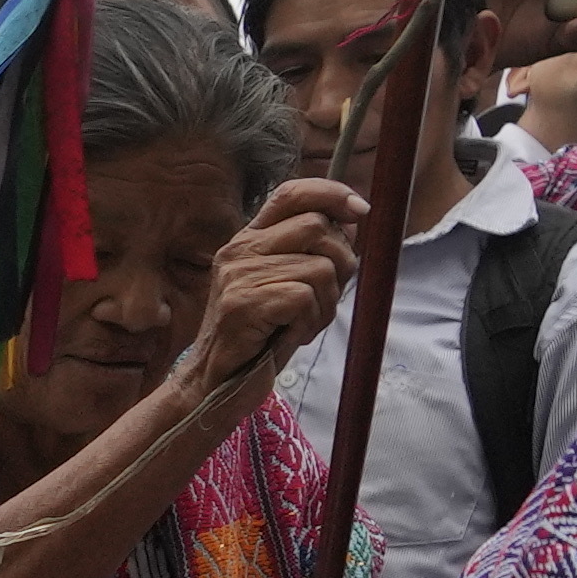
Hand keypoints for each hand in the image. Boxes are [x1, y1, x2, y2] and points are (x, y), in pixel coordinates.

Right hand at [185, 177, 363, 384]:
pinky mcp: (243, 304)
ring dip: (325, 303)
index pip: (292, 193)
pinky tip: (292, 335)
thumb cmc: (258, 338)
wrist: (216, 384)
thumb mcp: (288, 286)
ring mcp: (238, 276)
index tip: (360, 211)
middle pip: (316, 227)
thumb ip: (314, 252)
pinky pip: (305, 297)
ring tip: (303, 323)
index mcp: (249, 240)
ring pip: (320, 267)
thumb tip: (350, 221)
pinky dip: (310, 322)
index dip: (332, 193)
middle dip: (341, 263)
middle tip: (324, 298)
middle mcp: (240, 250)